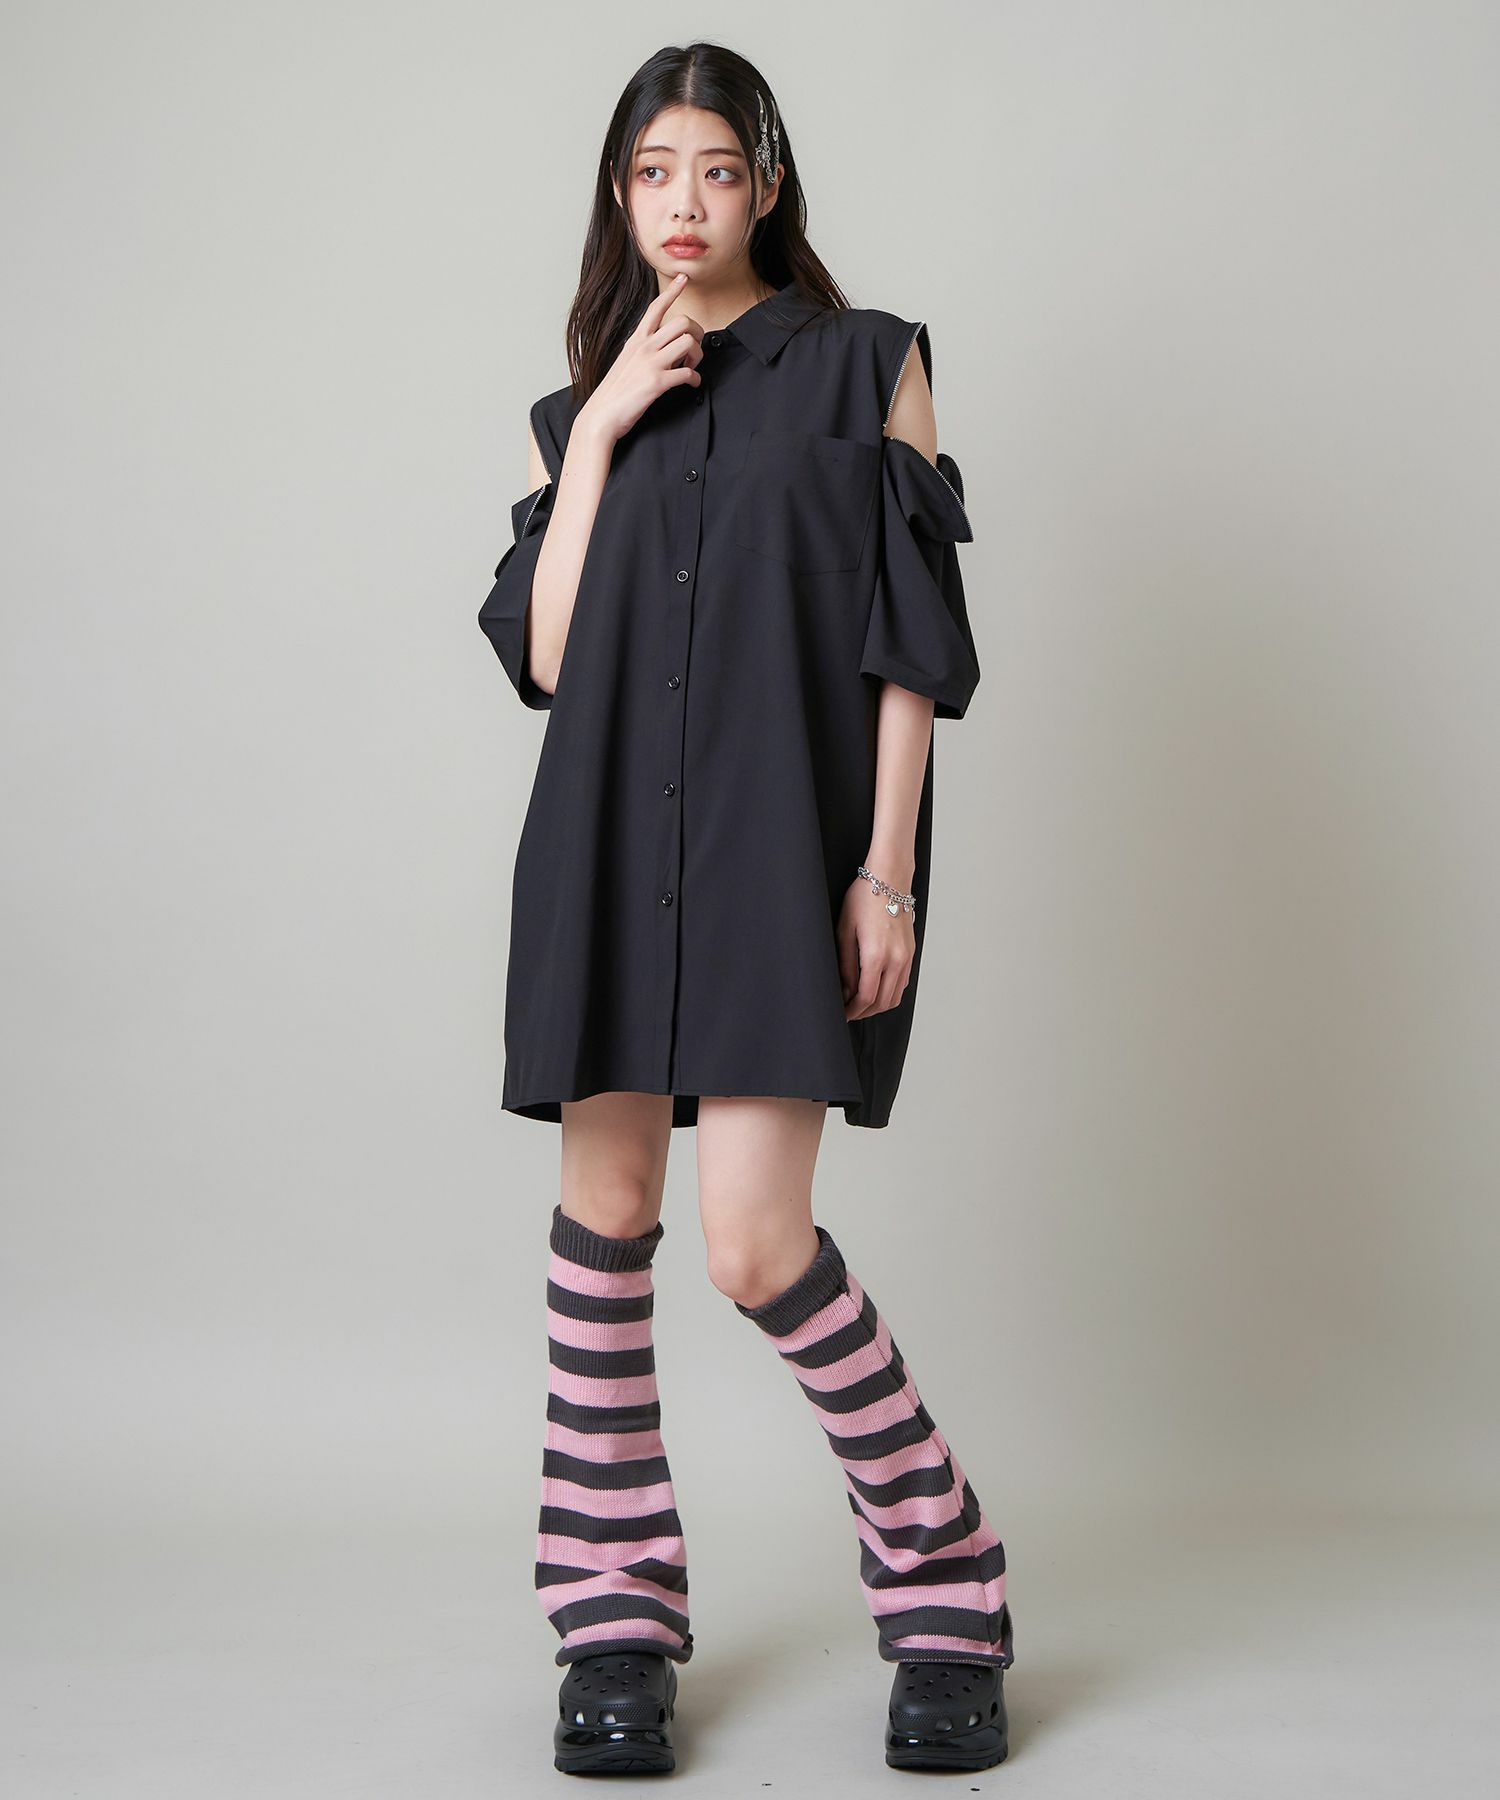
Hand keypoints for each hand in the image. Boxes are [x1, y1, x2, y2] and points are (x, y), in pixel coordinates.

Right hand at [576, 272, 703, 444]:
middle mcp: (644, 346)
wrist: (600, 416)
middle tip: (693, 350)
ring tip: (691, 367)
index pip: (656, 307)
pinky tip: (691, 384)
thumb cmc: (613, 392)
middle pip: (682, 321)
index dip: (673, 290)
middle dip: (696, 333)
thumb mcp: (625, 362)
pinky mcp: (657, 383)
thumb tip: (660, 350)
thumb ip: (641, 351)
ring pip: (689, 343)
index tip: (684, 277)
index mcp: (636, 340)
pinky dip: (695, 379)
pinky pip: (688, 373)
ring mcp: (650, 363)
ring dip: (697, 356)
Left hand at [837, 874, 914, 1020]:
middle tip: (848, 1012)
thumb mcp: (844, 930)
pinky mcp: (911, 953)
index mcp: (876, 955)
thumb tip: (845, 990)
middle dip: (863, 1012)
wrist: (889, 879)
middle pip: (882, 1003)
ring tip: (860, 1003)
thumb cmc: (864, 899)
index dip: (852, 1011)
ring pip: (895, 997)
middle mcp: (896, 960)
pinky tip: (875, 988)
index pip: (866, 997)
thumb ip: (845, 965)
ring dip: (878, 1006)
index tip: (841, 1014)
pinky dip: (889, 993)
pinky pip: (902, 983)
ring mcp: (907, 957)